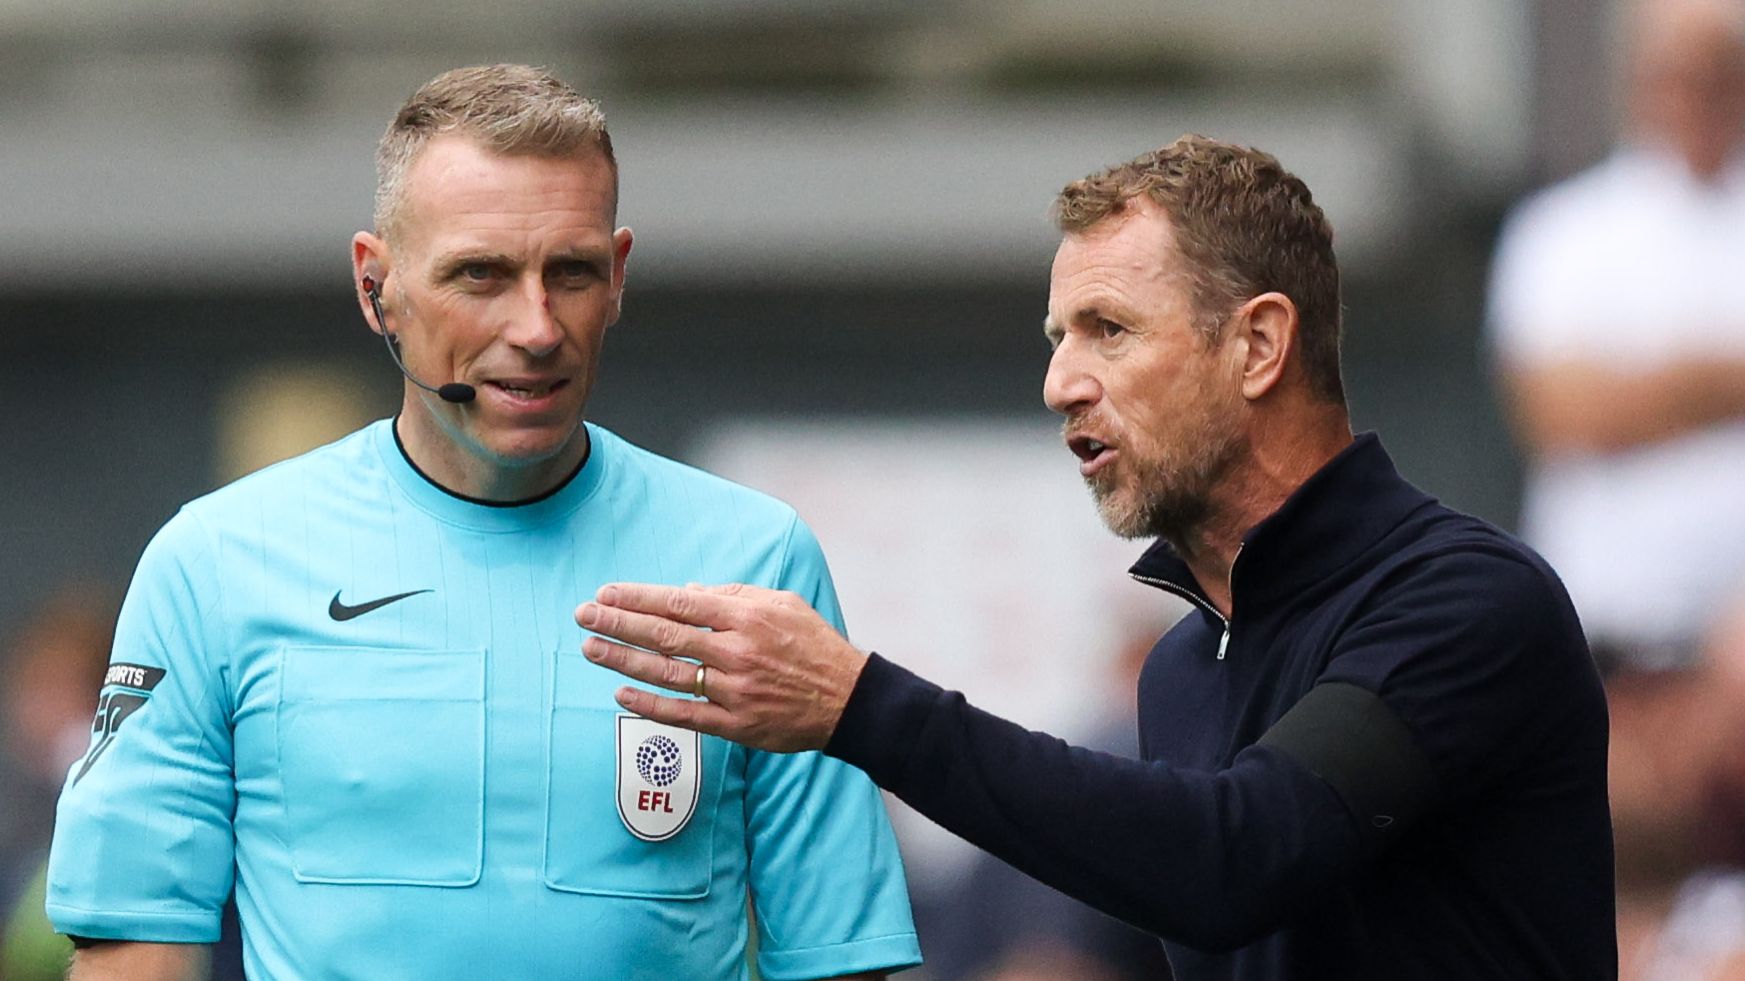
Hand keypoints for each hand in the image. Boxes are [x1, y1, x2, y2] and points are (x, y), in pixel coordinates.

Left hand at [576, 583, 868, 752]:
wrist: (849, 700)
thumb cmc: (814, 645)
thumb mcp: (782, 603)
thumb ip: (733, 596)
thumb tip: (687, 590)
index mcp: (747, 617)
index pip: (680, 603)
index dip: (640, 597)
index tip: (608, 593)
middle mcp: (737, 652)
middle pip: (665, 636)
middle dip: (619, 624)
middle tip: (583, 615)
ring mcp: (734, 691)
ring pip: (668, 674)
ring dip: (624, 661)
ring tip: (590, 648)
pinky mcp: (736, 725)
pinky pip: (685, 715)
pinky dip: (650, 705)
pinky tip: (621, 694)